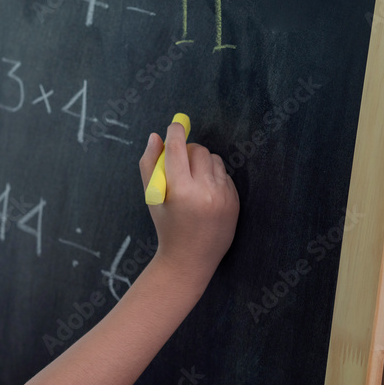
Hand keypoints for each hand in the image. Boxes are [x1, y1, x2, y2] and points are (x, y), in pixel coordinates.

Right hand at [138, 123, 239, 285]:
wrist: (190, 258)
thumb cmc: (166, 225)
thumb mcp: (151, 197)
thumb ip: (149, 164)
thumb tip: (155, 137)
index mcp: (180, 190)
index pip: (177, 148)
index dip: (175, 132)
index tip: (174, 126)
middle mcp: (204, 191)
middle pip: (198, 150)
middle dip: (188, 150)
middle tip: (179, 161)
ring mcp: (222, 196)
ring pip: (214, 159)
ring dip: (202, 162)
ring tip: (192, 180)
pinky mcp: (234, 201)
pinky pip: (224, 174)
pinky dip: (213, 176)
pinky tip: (204, 193)